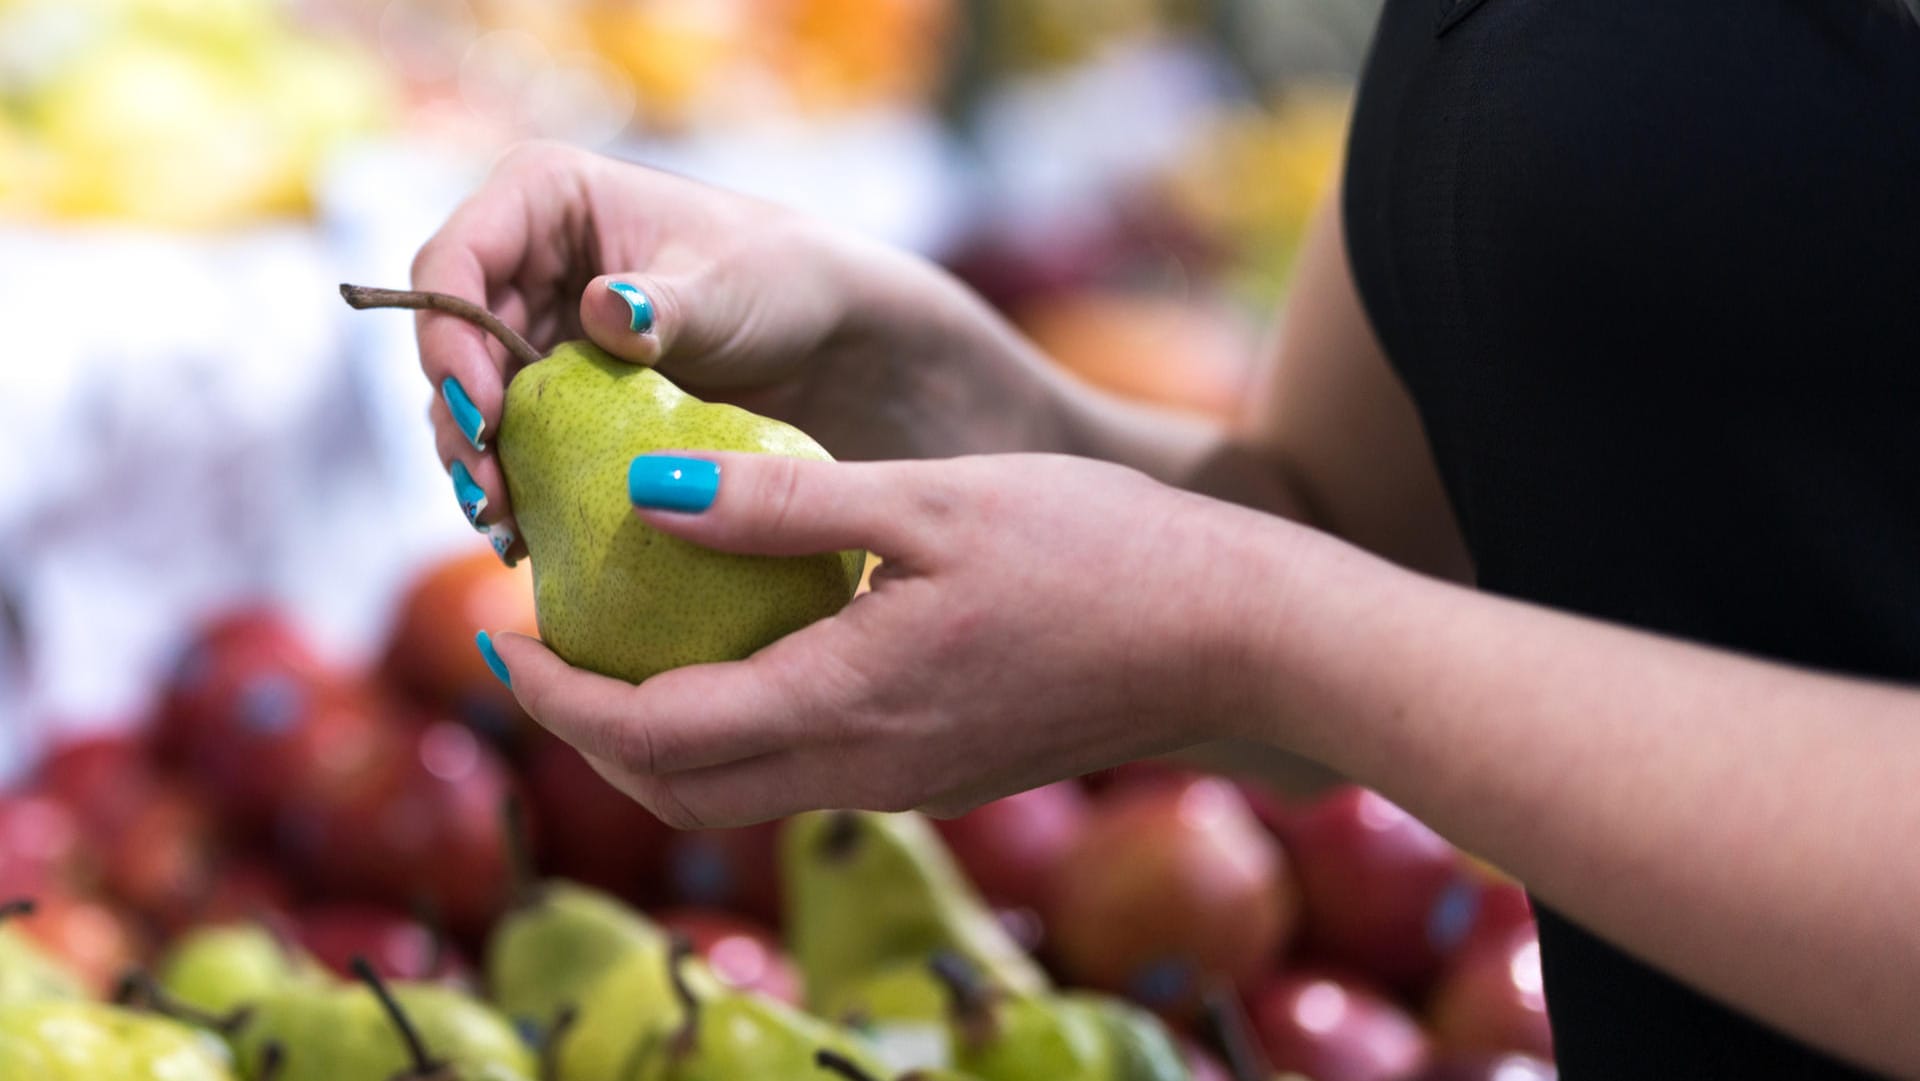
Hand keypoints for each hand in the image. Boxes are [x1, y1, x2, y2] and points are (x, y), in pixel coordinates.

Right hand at [411, 142, 1065, 562]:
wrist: (830, 342)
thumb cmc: (787, 283)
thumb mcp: (730, 289)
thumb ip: (663, 305)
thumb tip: (608, 311)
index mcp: (545, 195)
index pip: (453, 258)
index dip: (446, 335)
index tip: (481, 411)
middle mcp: (523, 259)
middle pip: (447, 340)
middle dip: (455, 420)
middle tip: (487, 494)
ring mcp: (533, 328)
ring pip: (468, 399)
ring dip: (477, 464)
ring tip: (504, 526)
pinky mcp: (555, 393)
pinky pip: (510, 439)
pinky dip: (515, 483)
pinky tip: (529, 536)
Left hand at [480, 452, 1296, 826]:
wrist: (1231, 636)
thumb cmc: (1094, 548)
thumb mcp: (926, 500)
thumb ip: (776, 506)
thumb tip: (643, 494)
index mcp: (845, 703)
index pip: (651, 732)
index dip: (557, 694)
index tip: (500, 630)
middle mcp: (862, 769)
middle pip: (677, 788)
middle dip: (586, 729)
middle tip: (536, 648)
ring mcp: (905, 783)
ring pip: (736, 791)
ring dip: (655, 735)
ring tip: (616, 648)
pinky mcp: (939, 772)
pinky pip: (802, 770)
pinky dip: (732, 728)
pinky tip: (738, 651)